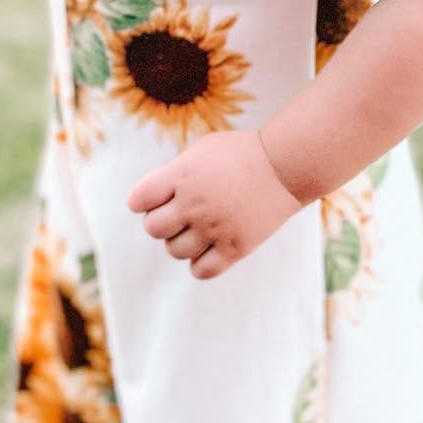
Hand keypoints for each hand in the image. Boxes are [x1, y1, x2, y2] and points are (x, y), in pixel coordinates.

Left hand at [125, 128, 306, 279]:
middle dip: (162, 222)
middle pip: (154, 228)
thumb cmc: (240, 154)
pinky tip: (209, 248)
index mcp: (182, 175)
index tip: (157, 198)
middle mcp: (194, 203)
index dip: (143, 201)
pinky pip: (200, 271)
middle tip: (180, 214)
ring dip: (181, 242)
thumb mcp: (201, 152)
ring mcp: (215, 227)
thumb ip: (174, 175)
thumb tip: (152, 201)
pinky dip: (199, 264)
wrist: (284, 166)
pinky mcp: (235, 247)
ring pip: (175, 251)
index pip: (138, 200)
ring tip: (199, 229)